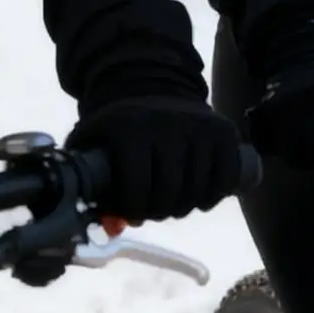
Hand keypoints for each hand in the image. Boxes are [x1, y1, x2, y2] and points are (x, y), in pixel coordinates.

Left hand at [66, 95, 244, 222]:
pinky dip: (213, 194)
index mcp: (130, 129)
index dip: (134, 210)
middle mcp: (167, 125)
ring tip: (171, 199)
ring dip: (184, 205)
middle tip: (153, 207)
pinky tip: (199, 192)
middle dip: (159, 210)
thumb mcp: (92, 143)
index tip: (132, 211)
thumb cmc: (117, 128)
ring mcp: (198, 127)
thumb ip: (88, 184)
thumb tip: (108, 228)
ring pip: (197, 191)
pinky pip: (225, 179)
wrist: (152, 85)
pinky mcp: (223, 131)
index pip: (137, 190)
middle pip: (170, 194)